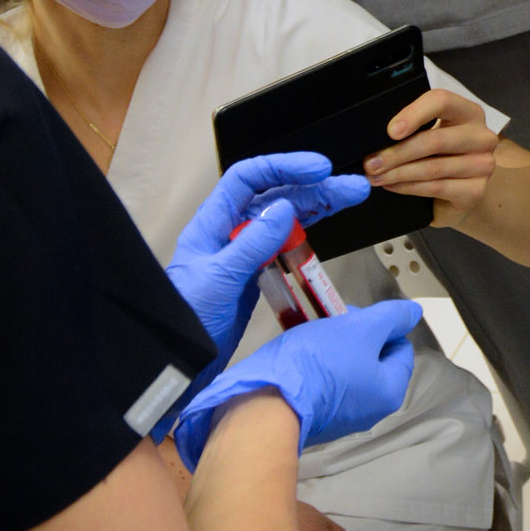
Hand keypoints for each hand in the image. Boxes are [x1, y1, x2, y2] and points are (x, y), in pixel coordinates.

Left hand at [167, 150, 372, 354]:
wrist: (179, 363)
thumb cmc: (185, 321)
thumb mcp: (218, 279)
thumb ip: (251, 245)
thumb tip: (284, 209)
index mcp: (213, 224)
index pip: (249, 178)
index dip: (283, 167)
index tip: (317, 169)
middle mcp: (231, 233)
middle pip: (277, 196)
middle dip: (315, 188)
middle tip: (350, 188)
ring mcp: (246, 253)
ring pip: (287, 219)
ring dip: (318, 207)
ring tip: (350, 197)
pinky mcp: (256, 275)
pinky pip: (286, 246)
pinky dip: (308, 235)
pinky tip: (327, 227)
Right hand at [172, 297, 422, 466]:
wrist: (265, 406)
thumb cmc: (319, 365)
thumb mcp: (360, 329)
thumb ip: (391, 318)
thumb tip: (414, 313)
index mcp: (389, 391)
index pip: (400, 347)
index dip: (380, 325)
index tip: (352, 317)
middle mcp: (371, 410)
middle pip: (373, 358)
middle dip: (354, 335)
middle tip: (330, 324)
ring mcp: (341, 417)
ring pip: (347, 369)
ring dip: (333, 348)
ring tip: (311, 336)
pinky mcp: (315, 417)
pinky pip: (324, 384)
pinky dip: (316, 367)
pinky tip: (299, 357)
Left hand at [364, 86, 499, 211]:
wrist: (461, 192)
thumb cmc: (441, 156)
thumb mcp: (431, 134)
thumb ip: (413, 129)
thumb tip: (376, 137)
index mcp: (468, 112)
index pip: (442, 101)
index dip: (414, 114)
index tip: (390, 131)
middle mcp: (481, 136)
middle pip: (436, 140)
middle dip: (397, 153)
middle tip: (370, 162)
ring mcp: (483, 164)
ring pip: (433, 167)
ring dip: (398, 173)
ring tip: (375, 176)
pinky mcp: (477, 190)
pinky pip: (436, 187)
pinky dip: (409, 187)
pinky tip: (392, 186)